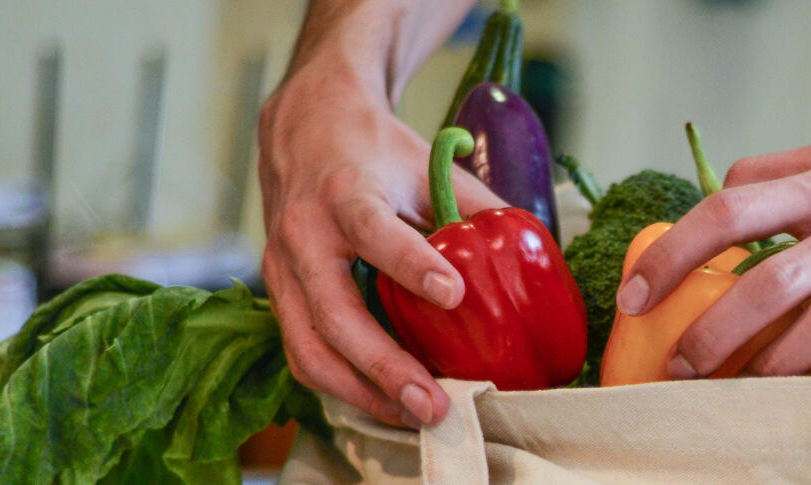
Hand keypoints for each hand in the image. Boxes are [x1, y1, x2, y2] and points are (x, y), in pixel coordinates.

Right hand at [258, 70, 506, 426]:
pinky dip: (344, 386)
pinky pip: (304, 354)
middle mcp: (304, 234)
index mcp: (345, 192)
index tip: (453, 295)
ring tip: (414, 416)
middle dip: (384, 366)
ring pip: (310, 348)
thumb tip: (530, 256)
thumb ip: (471, 209)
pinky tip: (386, 402)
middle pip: (334, 313)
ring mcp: (283, 270)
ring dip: (362, 392)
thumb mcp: (424, 165)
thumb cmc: (373, 151)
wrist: (304, 129)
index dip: (411, 264)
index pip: (372, 229)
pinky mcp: (280, 296)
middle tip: (434, 401)